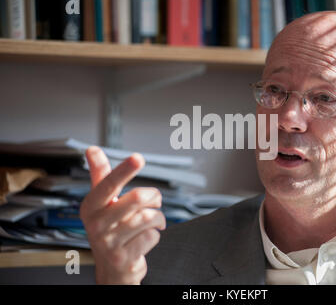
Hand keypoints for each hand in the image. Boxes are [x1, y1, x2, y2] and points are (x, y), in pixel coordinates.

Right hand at [80, 146, 165, 284]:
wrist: (111, 269)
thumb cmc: (109, 230)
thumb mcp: (102, 203)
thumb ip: (101, 176)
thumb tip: (92, 150)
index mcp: (91, 207)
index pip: (108, 184)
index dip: (124, 170)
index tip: (137, 158)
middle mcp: (97, 224)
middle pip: (138, 198)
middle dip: (154, 197)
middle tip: (155, 201)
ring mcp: (109, 243)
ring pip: (149, 217)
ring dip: (158, 218)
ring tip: (154, 222)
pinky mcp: (124, 257)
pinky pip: (152, 236)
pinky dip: (155, 235)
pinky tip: (145, 239)